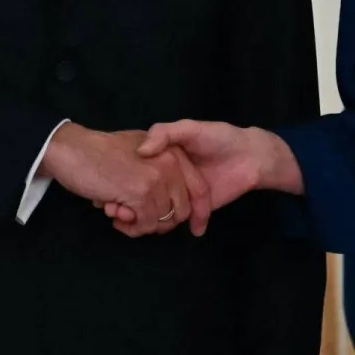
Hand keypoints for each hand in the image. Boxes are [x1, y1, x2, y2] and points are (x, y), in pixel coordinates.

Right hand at [41, 124, 211, 236]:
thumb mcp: (140, 150)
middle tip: (138, 219)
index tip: (191, 229)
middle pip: (182, 211)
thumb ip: (159, 170)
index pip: (199, 191)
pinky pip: (145, 224)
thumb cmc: (102, 152)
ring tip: (122, 216)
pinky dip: (132, 228)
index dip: (195, 214)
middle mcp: (171, 164)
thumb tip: (169, 203)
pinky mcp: (140, 192)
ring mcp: (157, 178)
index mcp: (174, 152)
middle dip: (162, 222)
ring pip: (162, 221)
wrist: (73, 149)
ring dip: (142, 226)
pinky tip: (117, 217)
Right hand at [104, 120, 302, 226]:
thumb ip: (166, 133)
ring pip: (150, 210)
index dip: (121, 184)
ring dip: (134, 218)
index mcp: (165, 159)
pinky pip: (170, 220)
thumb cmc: (220, 138)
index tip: (105, 192)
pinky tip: (139, 226)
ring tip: (119, 218)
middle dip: (123, 205)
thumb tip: (142, 151)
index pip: (136, 174)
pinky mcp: (191, 210)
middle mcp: (168, 178)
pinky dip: (155, 225)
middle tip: (109, 209)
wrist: (250, 156)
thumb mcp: (190, 128)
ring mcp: (179, 194)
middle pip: (140, 196)